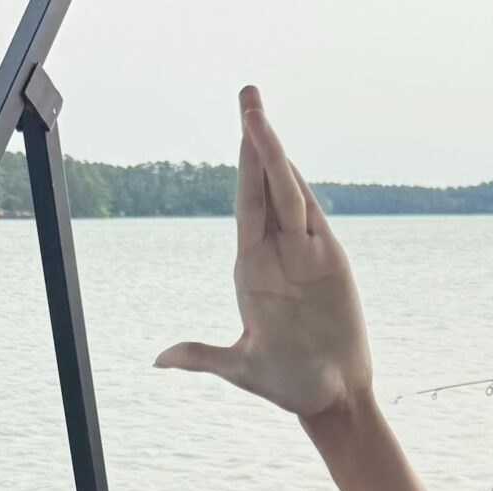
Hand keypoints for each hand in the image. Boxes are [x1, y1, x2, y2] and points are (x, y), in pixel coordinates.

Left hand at [155, 86, 371, 420]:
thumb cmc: (287, 384)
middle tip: (248, 94)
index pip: (246, 206)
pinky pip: (315, 215)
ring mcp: (305, 253)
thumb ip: (204, 357)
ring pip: (290, 192)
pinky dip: (303, 185)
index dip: (242, 166)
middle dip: (256, 140)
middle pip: (264, 186)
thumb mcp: (240, 369)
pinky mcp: (331, 261)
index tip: (238, 128)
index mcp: (251, 270)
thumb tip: (161, 360)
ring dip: (278, 153)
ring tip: (262, 114)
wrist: (330, 395)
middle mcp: (276, 254)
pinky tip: (291, 158)